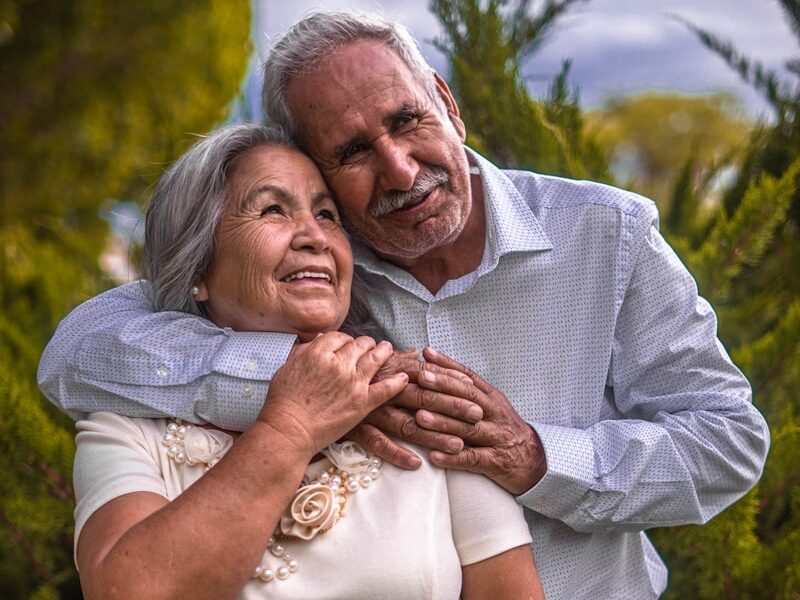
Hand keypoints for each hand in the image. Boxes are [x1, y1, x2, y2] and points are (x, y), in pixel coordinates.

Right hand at [258, 333, 407, 457]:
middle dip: (366, 343)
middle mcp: (339, 364)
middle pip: (360, 344)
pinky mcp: (363, 402)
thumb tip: (318, 340)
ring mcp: (353, 382)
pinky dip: (397, 382)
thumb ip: (304, 351)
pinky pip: (386, 388)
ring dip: (384, 352)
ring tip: (388, 350)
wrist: (288, 430)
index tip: (347, 344)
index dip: (345, 340)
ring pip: (376, 358)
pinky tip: (403, 377)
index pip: (340, 337)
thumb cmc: (283, 402)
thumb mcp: (287, 368)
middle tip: (370, 345)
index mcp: (318, 352)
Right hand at [347, 350, 484, 468]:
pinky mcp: (355, 428)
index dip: (451, 384)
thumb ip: (395, 360)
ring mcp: (368, 409)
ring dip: (433, 435)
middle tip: (477, 418)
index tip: (474, 392)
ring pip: (407, 423)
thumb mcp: (369, 362)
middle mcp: (381, 388)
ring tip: (458, 446)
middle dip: (453, 408)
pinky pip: (379, 443)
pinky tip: (417, 463)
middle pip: (424, 399)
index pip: (427, 377)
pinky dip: (397, 454)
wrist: (301, 393)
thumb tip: (417, 353)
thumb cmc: (339, 374)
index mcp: (388, 371)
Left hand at [416, 348, 546, 493]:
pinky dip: (453, 458)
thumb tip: (439, 370)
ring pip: (468, 428)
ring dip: (442, 422)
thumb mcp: (492, 406)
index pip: (469, 377)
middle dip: (443, 387)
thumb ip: (469, 391)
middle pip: (468, 398)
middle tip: (421, 378)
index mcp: (492, 398)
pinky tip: (434, 456)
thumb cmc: (504, 430)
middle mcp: (495, 414)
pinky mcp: (495, 462)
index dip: (448, 365)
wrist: (534, 460)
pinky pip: (473, 459)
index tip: (427, 355)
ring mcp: (496, 437)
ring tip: (419, 417)